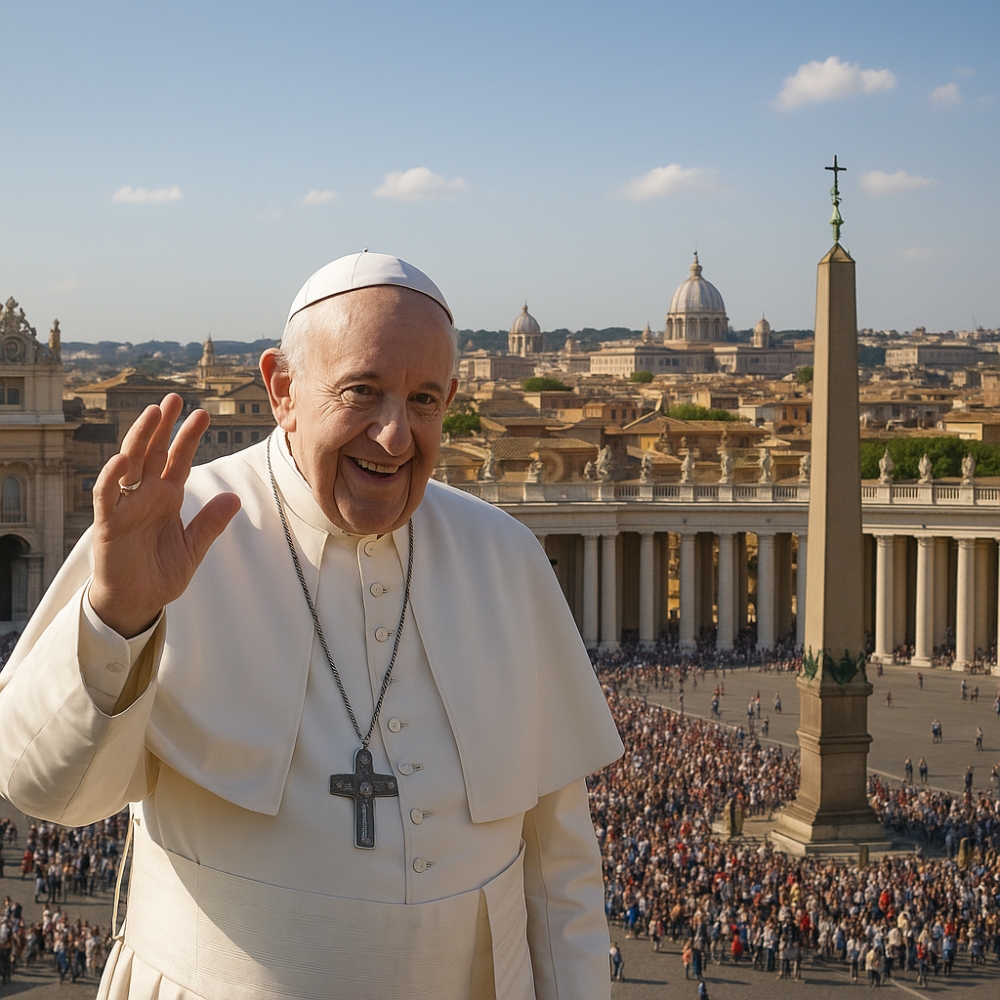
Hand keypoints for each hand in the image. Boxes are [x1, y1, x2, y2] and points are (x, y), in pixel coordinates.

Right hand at [89, 394, 240, 636]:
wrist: (137, 603)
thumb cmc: (160, 573)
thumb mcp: (193, 548)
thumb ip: (210, 523)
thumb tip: (235, 497)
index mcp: (166, 498)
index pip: (177, 460)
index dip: (188, 437)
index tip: (202, 413)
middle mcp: (145, 496)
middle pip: (153, 452)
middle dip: (163, 425)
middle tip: (174, 398)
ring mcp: (125, 506)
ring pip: (130, 464)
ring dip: (139, 438)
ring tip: (152, 413)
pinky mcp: (109, 523)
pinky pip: (108, 495)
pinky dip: (112, 477)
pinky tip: (123, 459)